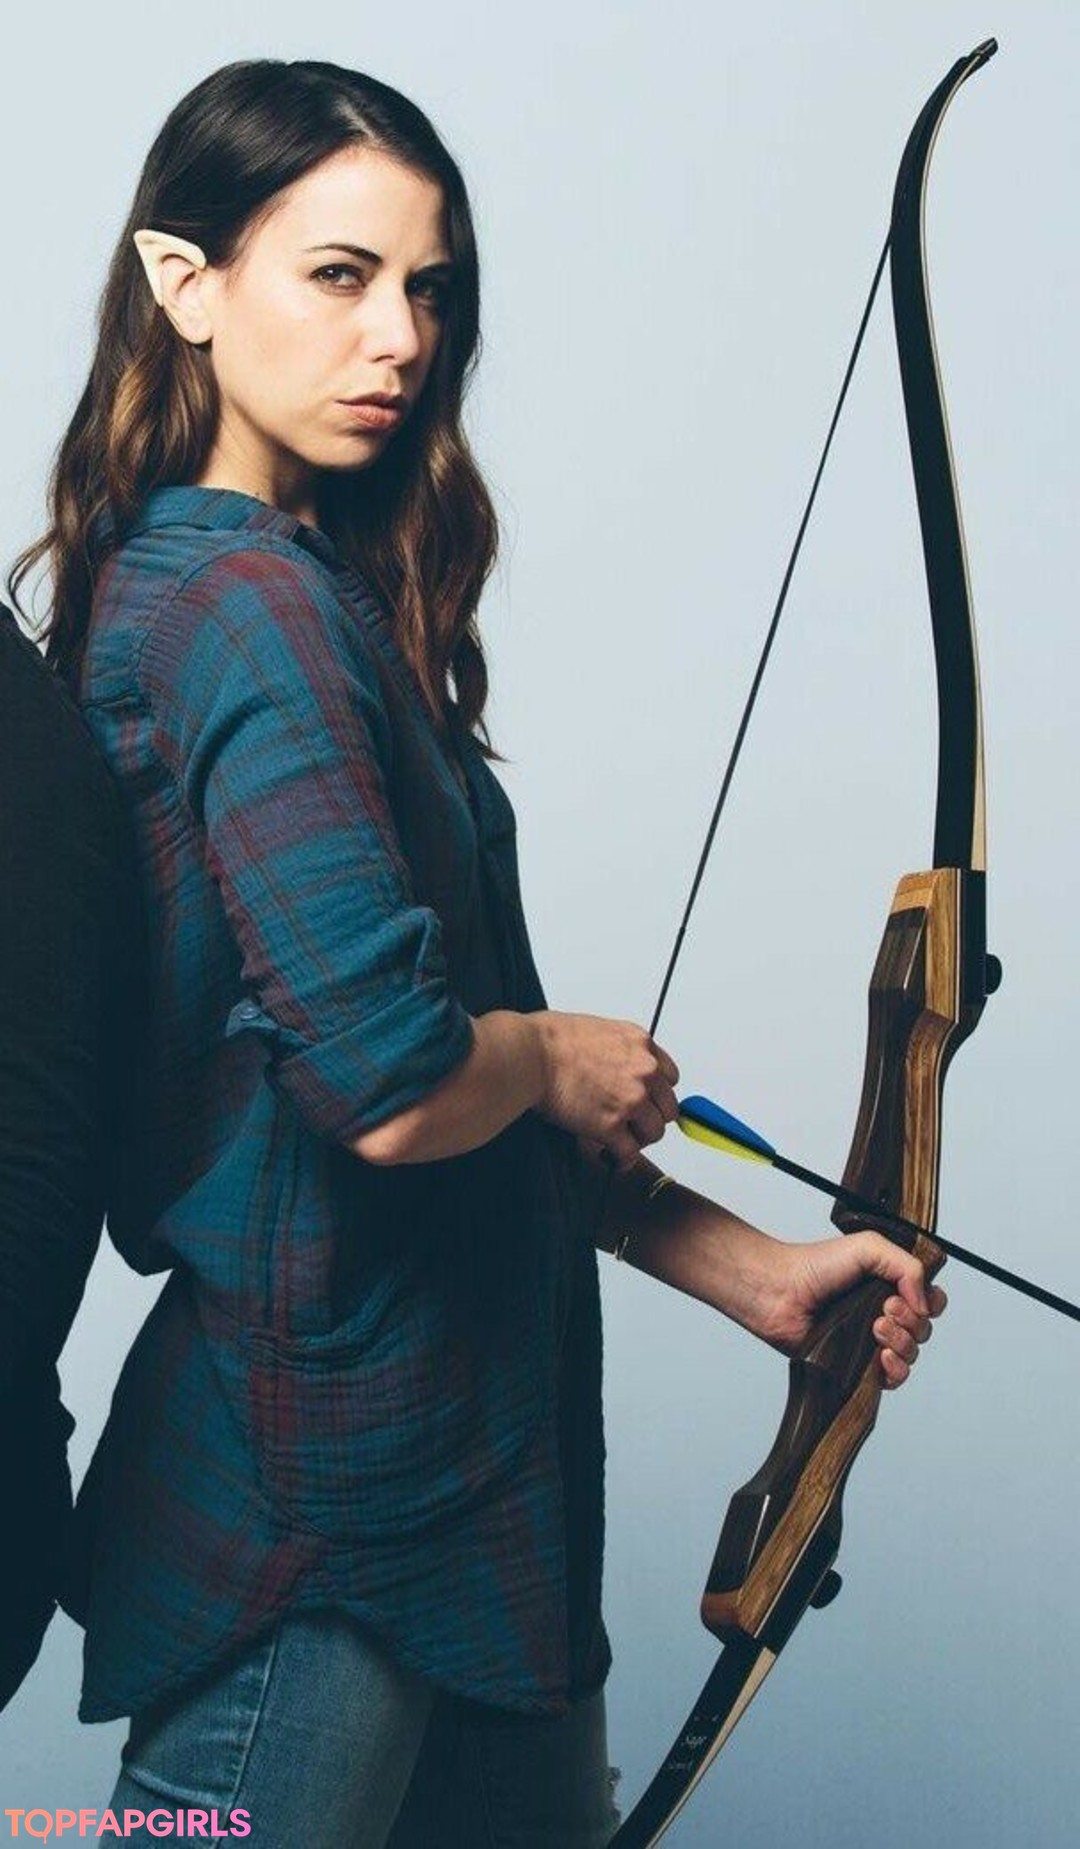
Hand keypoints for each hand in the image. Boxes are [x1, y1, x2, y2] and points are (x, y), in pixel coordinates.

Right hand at [533, 1011, 679, 1169]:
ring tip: (620, 1142)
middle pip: (667, 1108)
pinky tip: (612, 1158)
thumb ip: (619, 1050)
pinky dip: (622, 1160)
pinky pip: (630, 1153)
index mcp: (640, 1044)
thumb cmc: (549, 1039)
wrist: (529, 1054)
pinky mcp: (611, 1126)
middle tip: (632, 1125)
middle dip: (650, 1118)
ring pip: (654, 1132)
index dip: (656, 1092)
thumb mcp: (598, 1030)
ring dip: (638, 1139)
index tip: (646, 1101)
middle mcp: (644, 1071)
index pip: (670, 1077)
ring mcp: (631, 1100)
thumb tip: (618, 1067)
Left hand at [752, 1228, 946, 1388]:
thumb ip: (908, 1267)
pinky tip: (881, 1357)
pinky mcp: (858, 1364)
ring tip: (874, 1328)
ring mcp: (871, 1340)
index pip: (931, 1300)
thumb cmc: (815, 1266)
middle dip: (910, 1321)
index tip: (909, 1297)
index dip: (929, 1303)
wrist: (780, 1292)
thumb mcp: (869, 1247)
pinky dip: (895, 1370)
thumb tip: (926, 1303)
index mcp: (891, 1285)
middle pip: (924, 1329)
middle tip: (882, 1309)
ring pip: (912, 1353)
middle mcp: (884, 1312)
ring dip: (901, 1342)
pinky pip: (893, 1378)